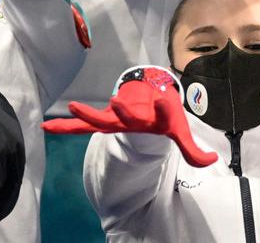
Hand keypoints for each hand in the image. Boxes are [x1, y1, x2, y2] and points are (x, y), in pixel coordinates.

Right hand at [42, 76, 218, 167]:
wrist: (150, 99)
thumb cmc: (165, 117)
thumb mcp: (182, 133)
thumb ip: (194, 151)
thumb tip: (213, 160)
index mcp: (154, 116)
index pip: (160, 110)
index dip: (162, 106)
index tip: (162, 99)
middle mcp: (133, 115)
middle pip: (126, 114)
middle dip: (122, 110)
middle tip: (116, 101)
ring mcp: (116, 118)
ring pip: (100, 119)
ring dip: (87, 114)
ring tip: (72, 105)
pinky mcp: (105, 122)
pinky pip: (82, 128)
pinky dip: (66, 127)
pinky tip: (47, 127)